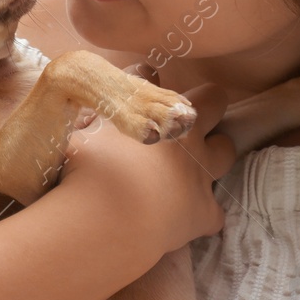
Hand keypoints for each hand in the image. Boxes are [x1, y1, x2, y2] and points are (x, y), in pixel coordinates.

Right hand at [60, 82, 234, 258]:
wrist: (104, 222)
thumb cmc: (83, 174)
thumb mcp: (76, 135)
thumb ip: (87, 119)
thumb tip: (89, 113)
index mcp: (148, 111)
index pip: (150, 78)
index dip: (145, 81)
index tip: (140, 89)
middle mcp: (182, 135)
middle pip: (212, 101)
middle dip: (206, 102)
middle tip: (186, 118)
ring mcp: (199, 173)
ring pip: (224, 150)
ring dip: (214, 152)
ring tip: (196, 166)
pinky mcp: (204, 212)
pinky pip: (214, 211)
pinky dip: (201, 213)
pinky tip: (185, 219)